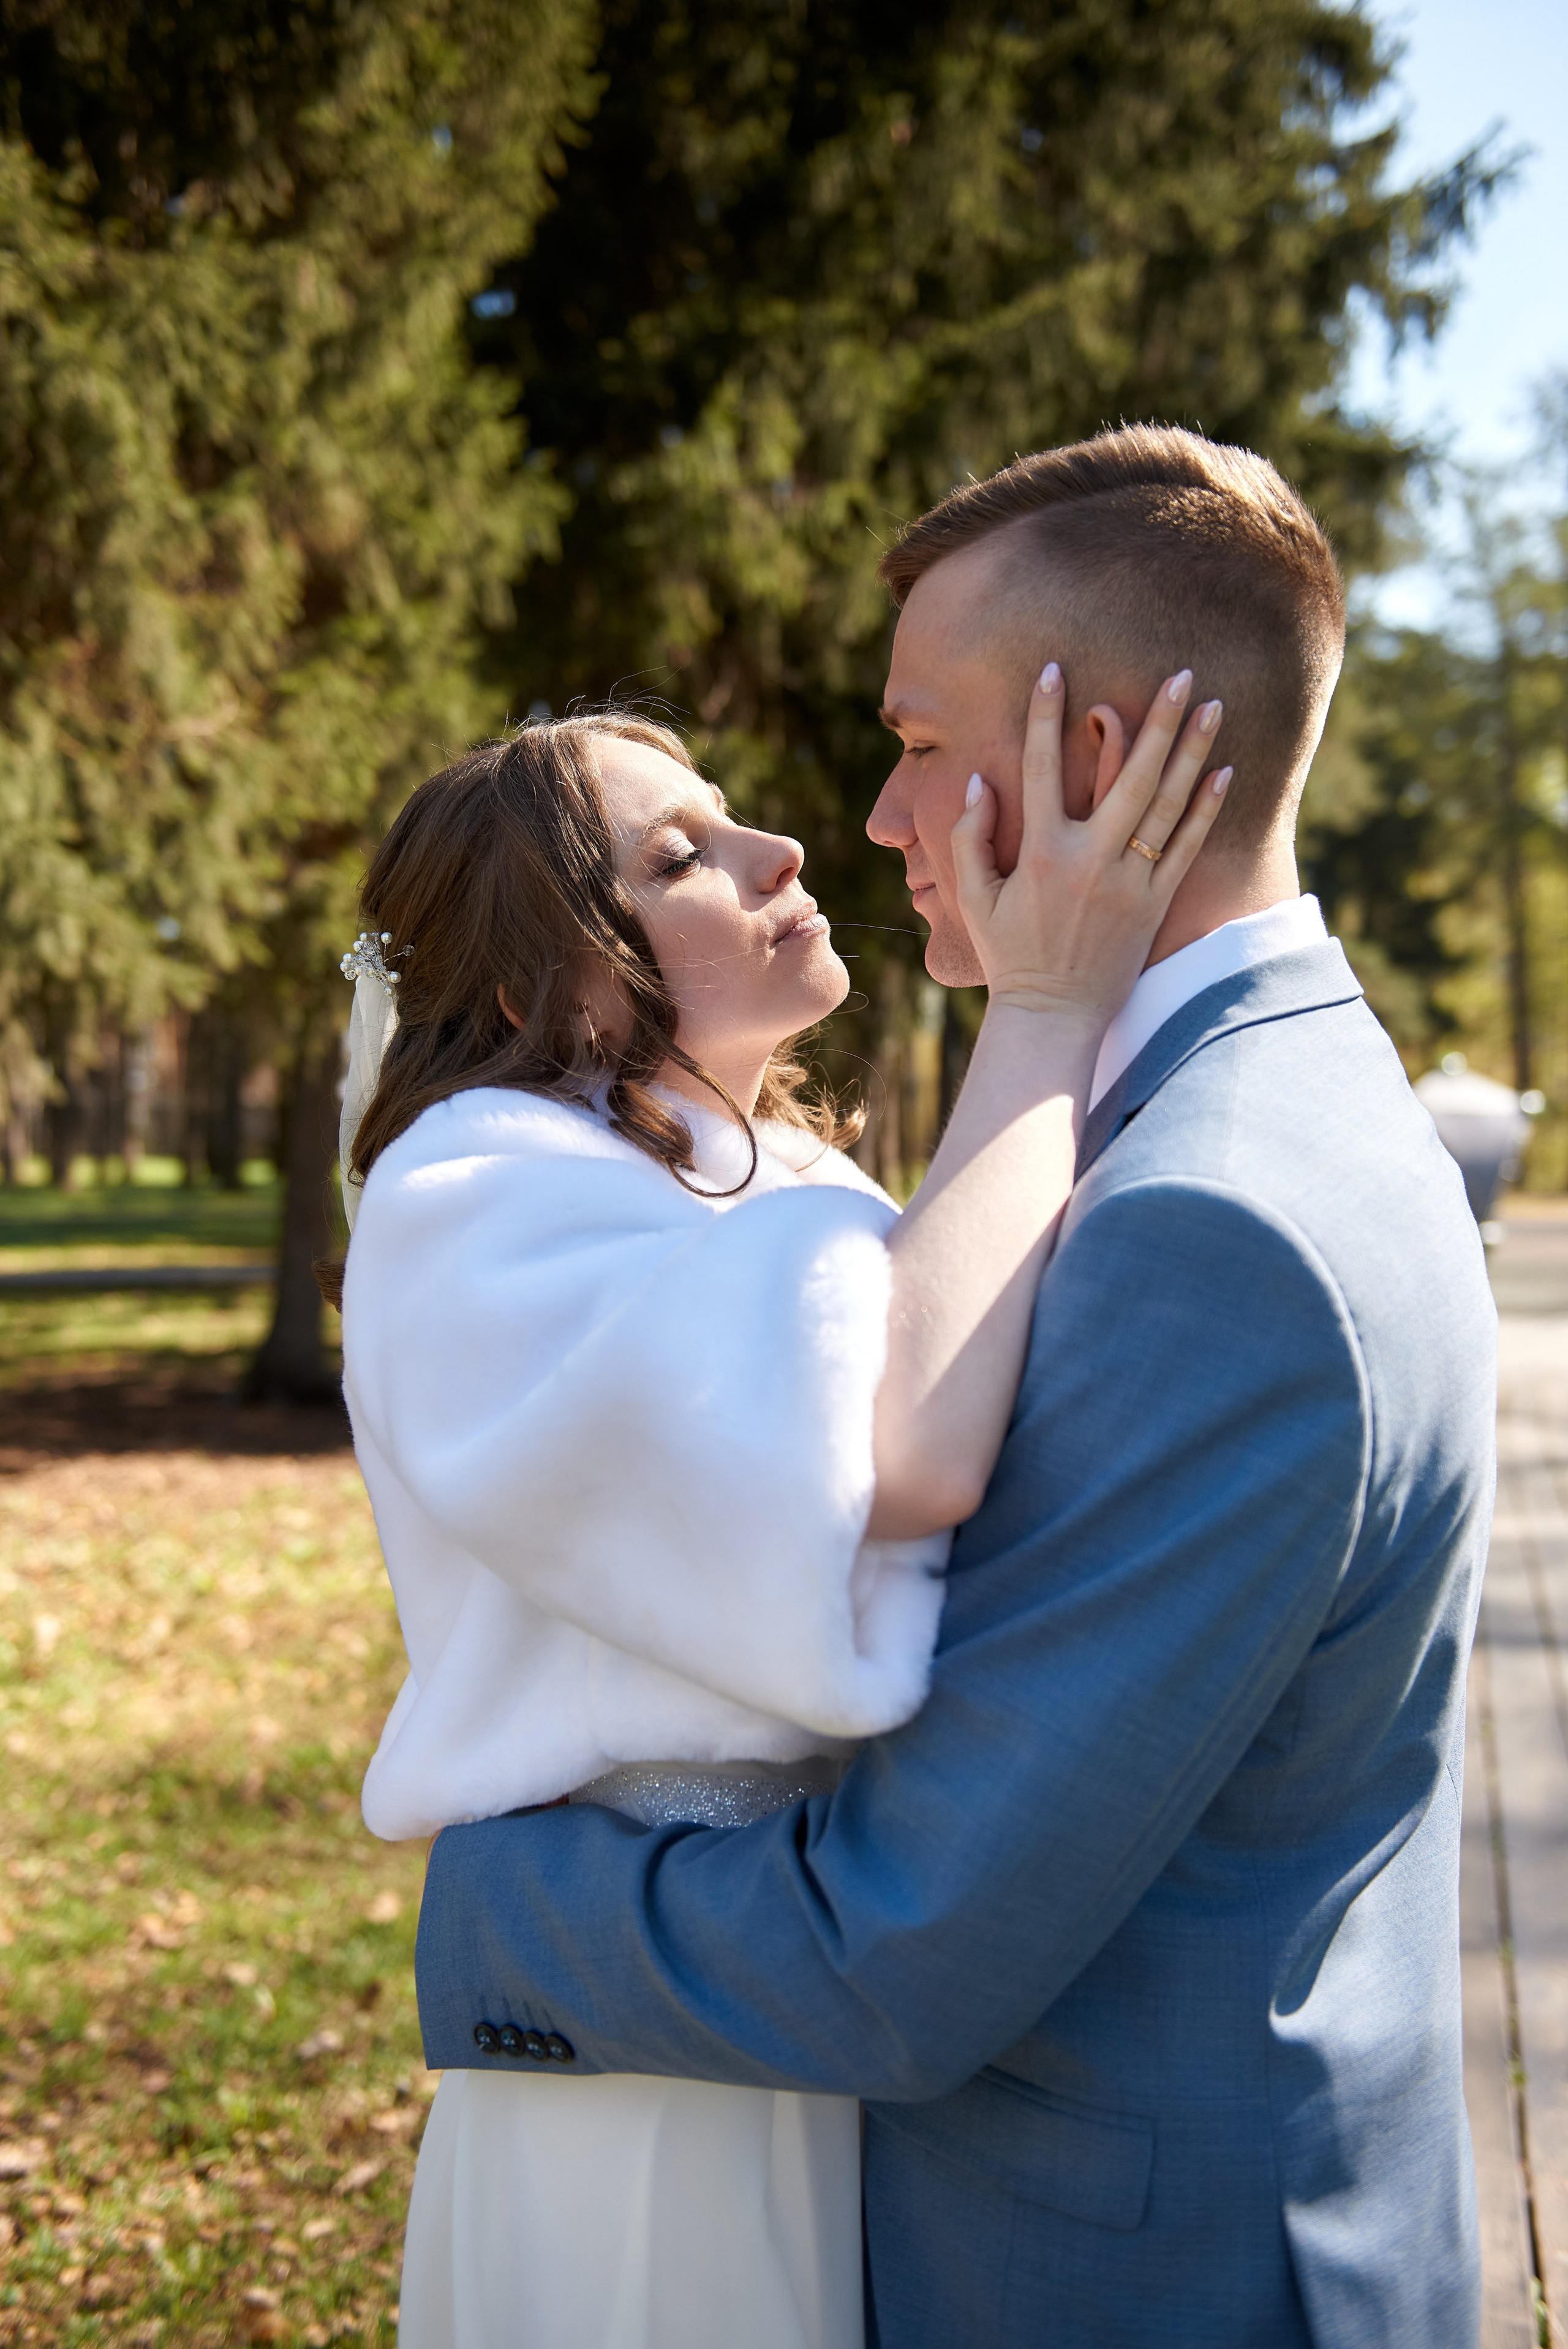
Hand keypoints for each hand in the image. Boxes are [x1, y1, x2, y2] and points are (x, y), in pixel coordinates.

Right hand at [951, 664, 1228, 1024]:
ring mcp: (1129, 883)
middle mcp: (1090, 861)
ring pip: (1167, 805)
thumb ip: (970, 838)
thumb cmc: (1011, 954)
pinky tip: (1224, 770)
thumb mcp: (975, 898)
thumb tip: (977, 782)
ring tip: (1212, 705)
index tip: (1056, 669)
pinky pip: (1186, 848)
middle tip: (1180, 673)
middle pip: (1131, 776)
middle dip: (1157, 720)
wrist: (1054, 1016)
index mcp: (1042, 853)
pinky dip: (1206, 809)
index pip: (1044, 769)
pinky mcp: (1155, 904)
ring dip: (1192, 751)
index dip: (1048, 716)